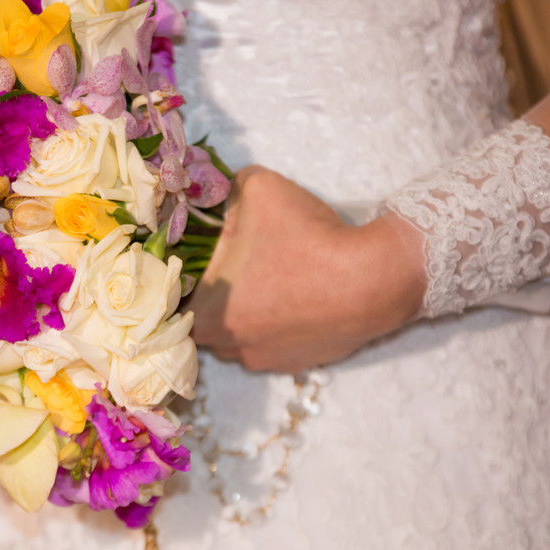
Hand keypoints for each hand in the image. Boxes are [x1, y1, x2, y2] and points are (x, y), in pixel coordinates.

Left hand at [185, 166, 426, 372]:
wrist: (372, 280)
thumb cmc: (307, 239)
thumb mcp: (259, 189)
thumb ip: (229, 186)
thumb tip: (224, 187)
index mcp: (206, 315)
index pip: (177, 298)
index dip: (188, 272)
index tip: (203, 254)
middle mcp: (230, 346)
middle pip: (209, 316)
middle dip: (220, 292)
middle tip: (239, 263)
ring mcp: (266, 360)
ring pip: (244, 332)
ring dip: (251, 309)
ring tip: (274, 278)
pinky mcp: (300, 363)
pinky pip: (278, 341)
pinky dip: (283, 321)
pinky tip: (300, 294)